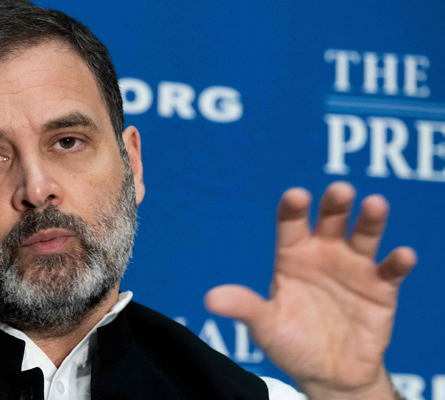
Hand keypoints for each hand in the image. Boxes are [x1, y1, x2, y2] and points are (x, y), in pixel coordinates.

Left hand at [204, 182, 415, 398]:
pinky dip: (398, 262)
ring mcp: (354, 268)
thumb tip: (210, 299)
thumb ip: (244, 307)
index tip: (296, 196)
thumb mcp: (265, 326)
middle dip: (335, 204)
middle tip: (340, 191)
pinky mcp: (380, 288)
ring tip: (375, 205)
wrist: (327, 373)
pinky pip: (390, 270)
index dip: (293, 208)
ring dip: (371, 220)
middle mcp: (323, 254)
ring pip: (364, 236)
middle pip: (330, 220)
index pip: (291, 224)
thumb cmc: (291, 343)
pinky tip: (402, 255)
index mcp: (292, 256)